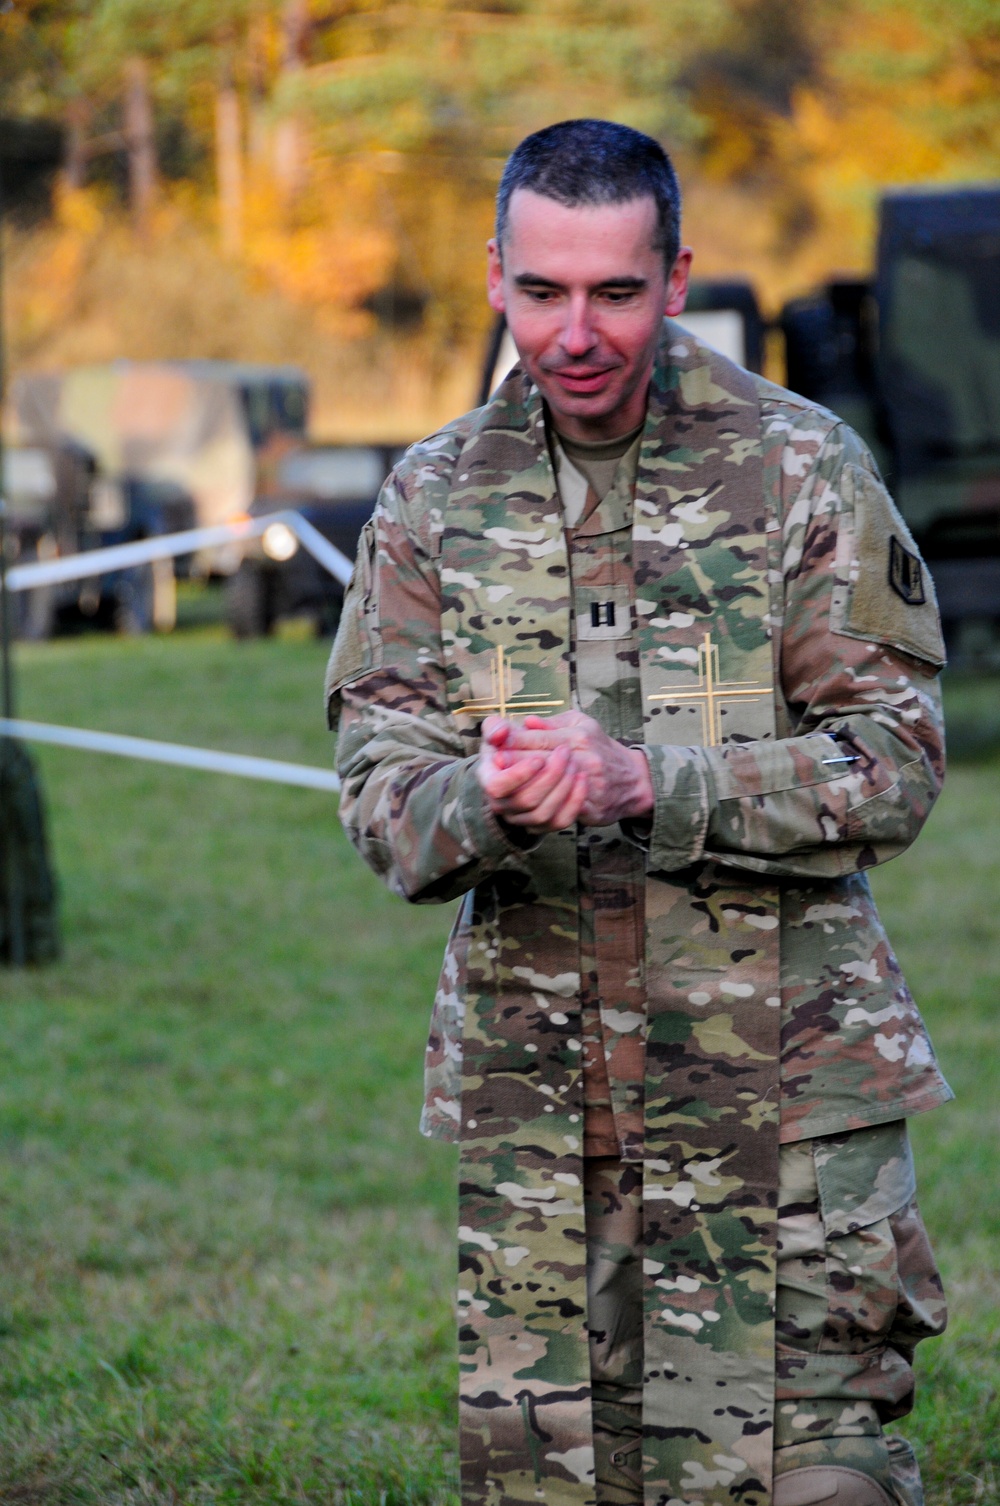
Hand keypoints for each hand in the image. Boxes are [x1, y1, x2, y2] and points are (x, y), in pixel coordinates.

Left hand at [477, 712, 653, 831]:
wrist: (634, 780)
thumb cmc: (600, 747)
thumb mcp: (581, 724)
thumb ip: (552, 723)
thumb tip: (526, 721)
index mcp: (579, 736)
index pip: (539, 738)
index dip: (514, 742)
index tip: (495, 745)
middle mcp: (585, 758)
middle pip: (541, 761)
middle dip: (514, 763)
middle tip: (493, 764)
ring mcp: (589, 783)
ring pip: (549, 789)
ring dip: (525, 787)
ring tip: (506, 787)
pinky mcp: (592, 806)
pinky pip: (563, 810)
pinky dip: (543, 808)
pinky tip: (526, 807)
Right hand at [477, 716, 588, 832]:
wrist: (527, 762)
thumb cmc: (511, 743)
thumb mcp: (501, 730)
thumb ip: (495, 726)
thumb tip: (499, 734)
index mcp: (488, 780)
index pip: (496, 787)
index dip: (518, 775)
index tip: (539, 759)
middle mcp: (501, 804)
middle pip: (525, 800)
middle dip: (549, 776)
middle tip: (565, 752)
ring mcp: (521, 818)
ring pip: (543, 814)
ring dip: (563, 788)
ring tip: (574, 764)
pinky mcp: (542, 825)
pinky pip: (560, 822)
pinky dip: (574, 802)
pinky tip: (581, 779)